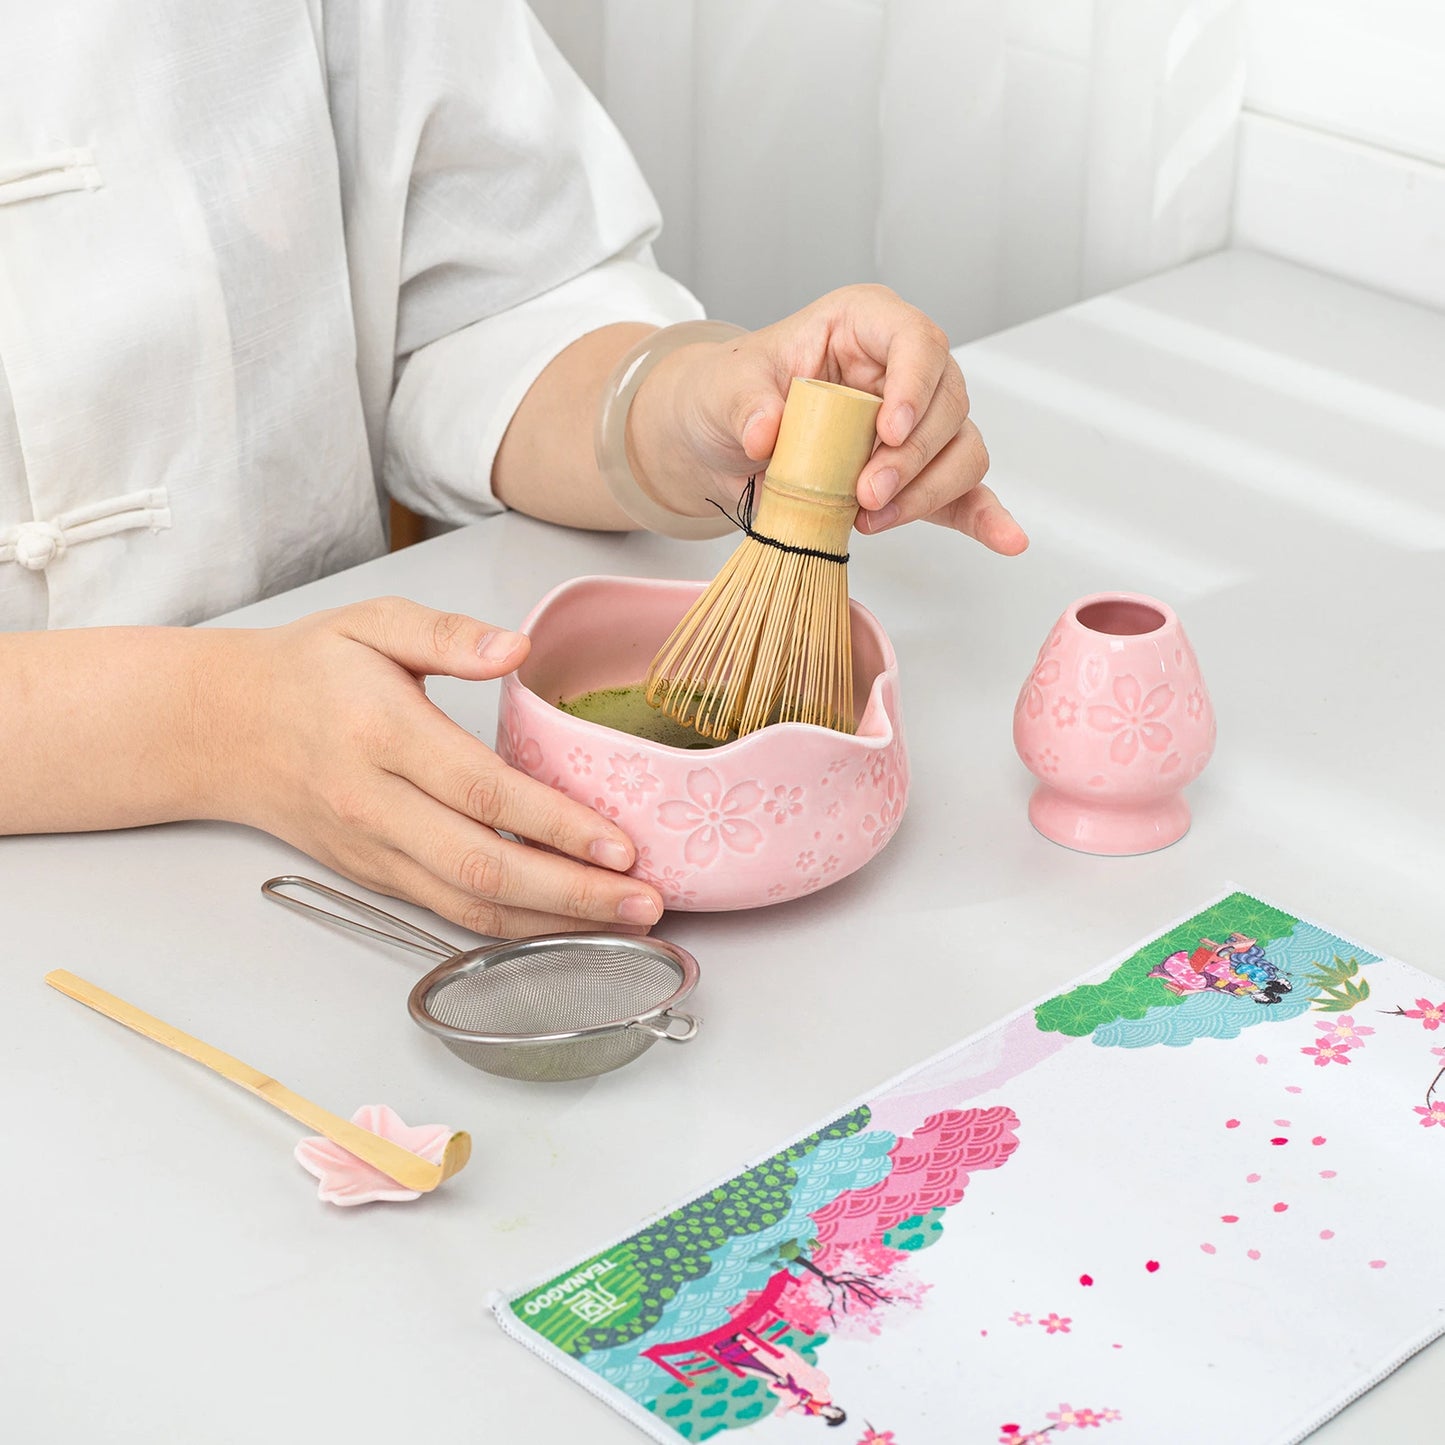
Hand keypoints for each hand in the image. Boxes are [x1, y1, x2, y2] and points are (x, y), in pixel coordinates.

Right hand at [207, 598, 663, 936]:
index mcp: (383, 735)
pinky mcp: (374, 876)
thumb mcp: (371, 622)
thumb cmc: (306, 671)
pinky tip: (563, 925)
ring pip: (468, 907)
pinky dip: (511, 929)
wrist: (222, 729)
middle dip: (574, 894)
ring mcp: (373, 851)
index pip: (485, 793)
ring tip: (625, 925)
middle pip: (484, 868)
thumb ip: (447, 632)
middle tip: (646, 901)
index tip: (622, 844)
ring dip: (553, 925)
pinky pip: (448, 914)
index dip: (558, 826)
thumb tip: (515, 648)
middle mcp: (376, 805)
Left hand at [629, 285, 1027, 552]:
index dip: (915, 383)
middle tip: (867, 493)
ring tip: (873, 519)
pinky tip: (1005, 538)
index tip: (890, 429)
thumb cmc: (731, 395)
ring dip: (928, 489)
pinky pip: (963, 491)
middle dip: (913, 455)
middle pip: (946, 402)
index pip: (916, 338)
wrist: (721, 440)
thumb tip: (765, 431)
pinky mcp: (916, 472)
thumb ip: (745, 404)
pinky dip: (984, 516)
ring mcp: (916, 421)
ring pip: (960, 448)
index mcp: (864, 324)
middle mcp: (902, 367)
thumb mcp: (722, 389)